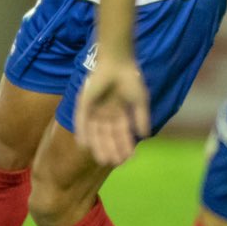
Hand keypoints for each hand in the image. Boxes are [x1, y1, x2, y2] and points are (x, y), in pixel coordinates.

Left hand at [74, 51, 150, 166]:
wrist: (117, 63)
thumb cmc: (130, 79)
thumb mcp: (139, 100)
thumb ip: (142, 117)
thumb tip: (145, 135)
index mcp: (119, 112)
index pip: (121, 133)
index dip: (124, 145)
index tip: (129, 157)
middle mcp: (106, 113)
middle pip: (108, 135)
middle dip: (112, 148)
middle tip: (116, 162)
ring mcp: (94, 108)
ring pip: (95, 132)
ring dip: (99, 145)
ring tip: (103, 159)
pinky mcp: (84, 103)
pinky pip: (81, 121)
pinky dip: (82, 132)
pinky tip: (83, 145)